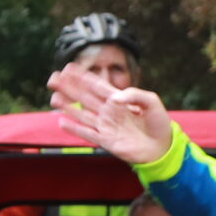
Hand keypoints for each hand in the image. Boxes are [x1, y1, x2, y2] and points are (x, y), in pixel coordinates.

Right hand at [48, 70, 172, 164]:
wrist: (163, 147)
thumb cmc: (158, 123)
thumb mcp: (151, 102)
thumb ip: (134, 94)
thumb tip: (114, 97)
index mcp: (118, 100)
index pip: (97, 85)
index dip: (83, 76)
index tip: (68, 67)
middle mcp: (109, 111)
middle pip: (84, 97)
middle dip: (69, 87)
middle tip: (52, 78)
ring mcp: (106, 126)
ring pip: (82, 114)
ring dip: (67, 106)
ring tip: (53, 98)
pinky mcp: (106, 141)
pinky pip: (87, 133)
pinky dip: (75, 128)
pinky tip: (62, 121)